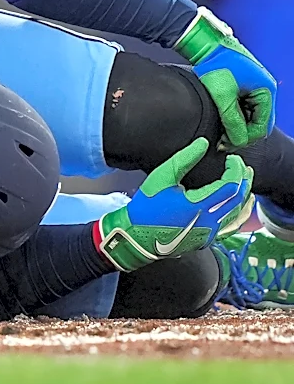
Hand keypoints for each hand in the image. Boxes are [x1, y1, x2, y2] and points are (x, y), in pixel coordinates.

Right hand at [97, 137, 253, 271]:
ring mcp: (210, 233)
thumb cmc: (147, 207)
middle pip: (238, 198)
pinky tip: (241, 204)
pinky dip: (240, 212)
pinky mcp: (207, 240)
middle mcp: (209, 222)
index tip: (232, 159)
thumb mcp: (161, 177)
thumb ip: (183, 159)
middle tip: (240, 165)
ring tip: (245, 180)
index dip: (235, 169)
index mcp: (198, 205)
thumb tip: (202, 144)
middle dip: (243, 179)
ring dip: (245, 194)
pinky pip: (232, 226)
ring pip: (239, 213)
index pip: (230, 185)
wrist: (138, 236)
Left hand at [175, 7, 275, 146]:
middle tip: (222, 141)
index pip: (261, 126)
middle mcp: (264, 89)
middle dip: (240, 133)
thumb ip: (232, 120)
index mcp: (266, 91)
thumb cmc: (216, 65)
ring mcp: (254, 87)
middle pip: (257, 122)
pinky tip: (220, 119)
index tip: (226, 144)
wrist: (206, 46)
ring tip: (219, 131)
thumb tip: (238, 141)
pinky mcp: (243, 86)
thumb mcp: (222, 96)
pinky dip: (233, 116)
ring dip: (236, 125)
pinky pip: (243, 107)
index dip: (244, 138)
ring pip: (249, 116)